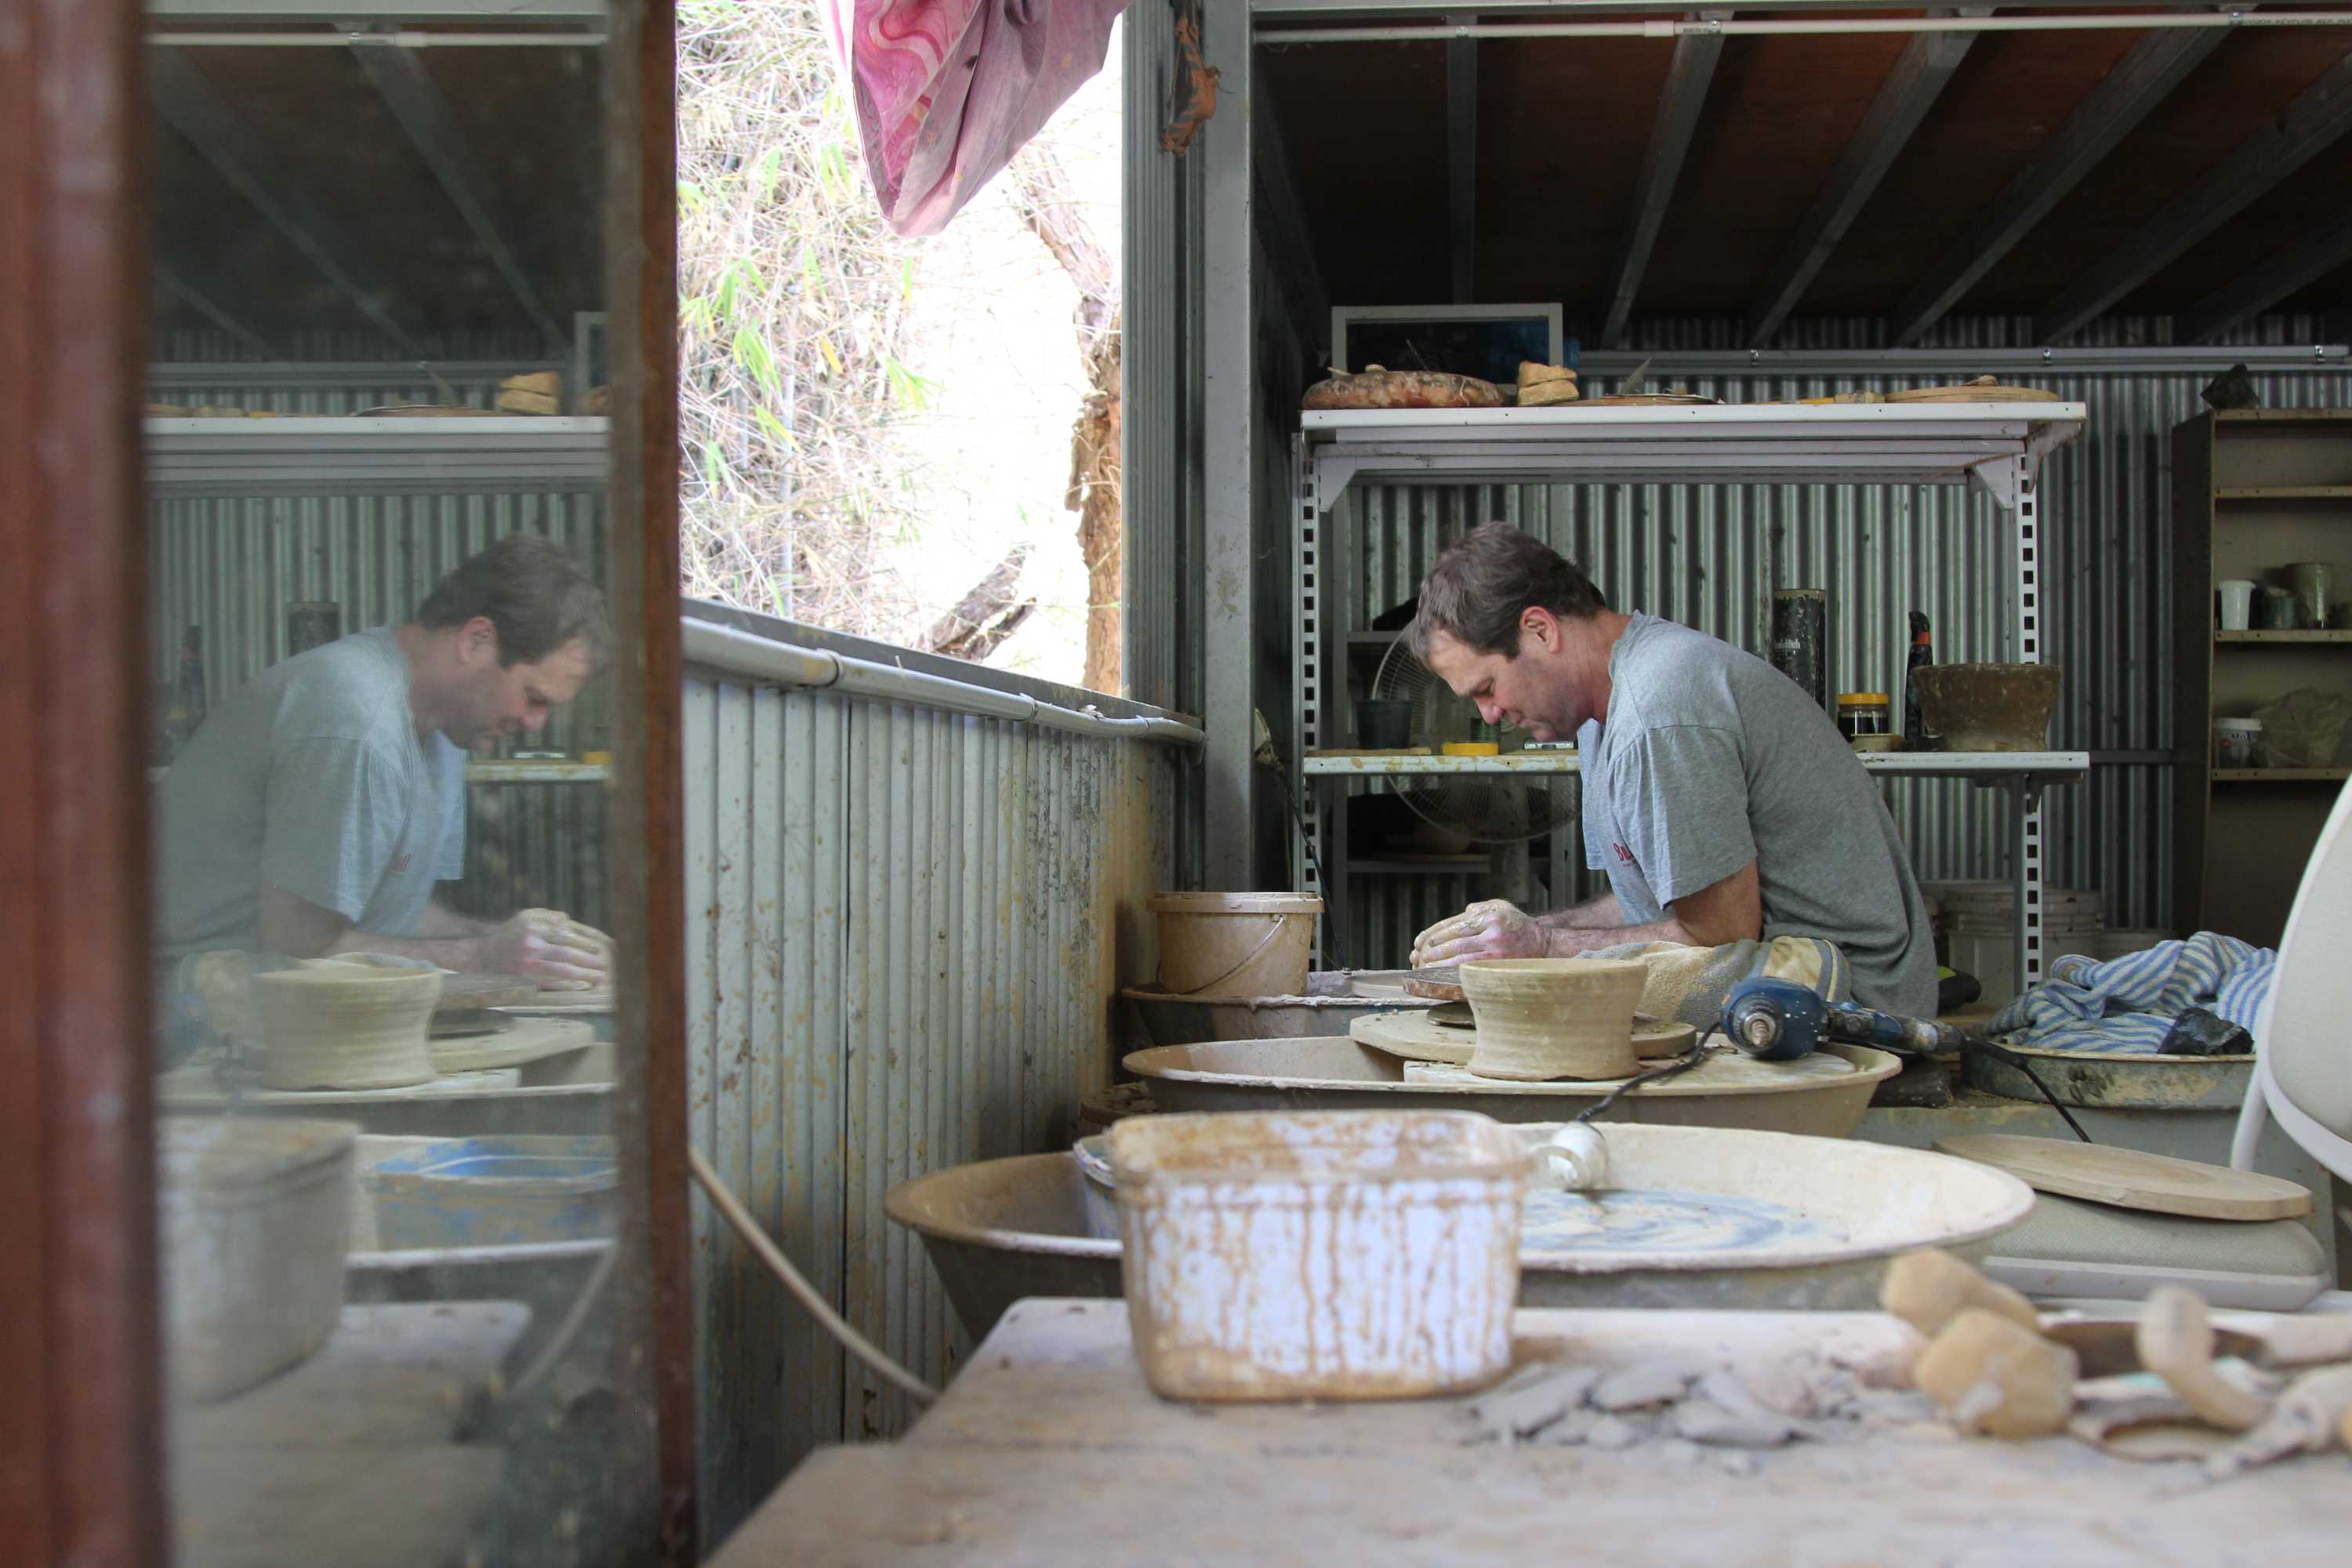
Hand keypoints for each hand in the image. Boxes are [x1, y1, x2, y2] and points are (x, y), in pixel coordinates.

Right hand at [479, 909, 610, 988]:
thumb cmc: (511, 934)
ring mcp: (526, 965)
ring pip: (560, 971)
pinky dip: (567, 985)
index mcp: (531, 927)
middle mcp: (529, 945)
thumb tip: (569, 920)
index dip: (583, 943)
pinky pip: (550, 984)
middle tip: (604, 964)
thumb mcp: (525, 917)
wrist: (485, 955)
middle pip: (565, 954)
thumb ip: (548, 915)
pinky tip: (581, 986)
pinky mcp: (523, 980)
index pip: (564, 935)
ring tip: (599, 977)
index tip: (598, 948)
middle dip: (588, 960)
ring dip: (583, 975)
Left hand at [1410, 899, 1550, 965]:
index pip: (1455, 925)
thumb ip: (1477, 909)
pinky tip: (1445, 975)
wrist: (1543, 943)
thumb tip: (1458, 917)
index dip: (1437, 934)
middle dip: (1435, 951)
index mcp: (1489, 916)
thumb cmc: (1516, 924)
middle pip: (1456, 942)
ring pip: (1462, 958)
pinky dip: (1456, 972)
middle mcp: (1492, 931)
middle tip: (1421, 956)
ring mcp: (1497, 950)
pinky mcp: (1500, 965)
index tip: (1423, 942)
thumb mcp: (1499, 908)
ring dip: (1442, 964)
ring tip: (1428, 967)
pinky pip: (1473, 969)